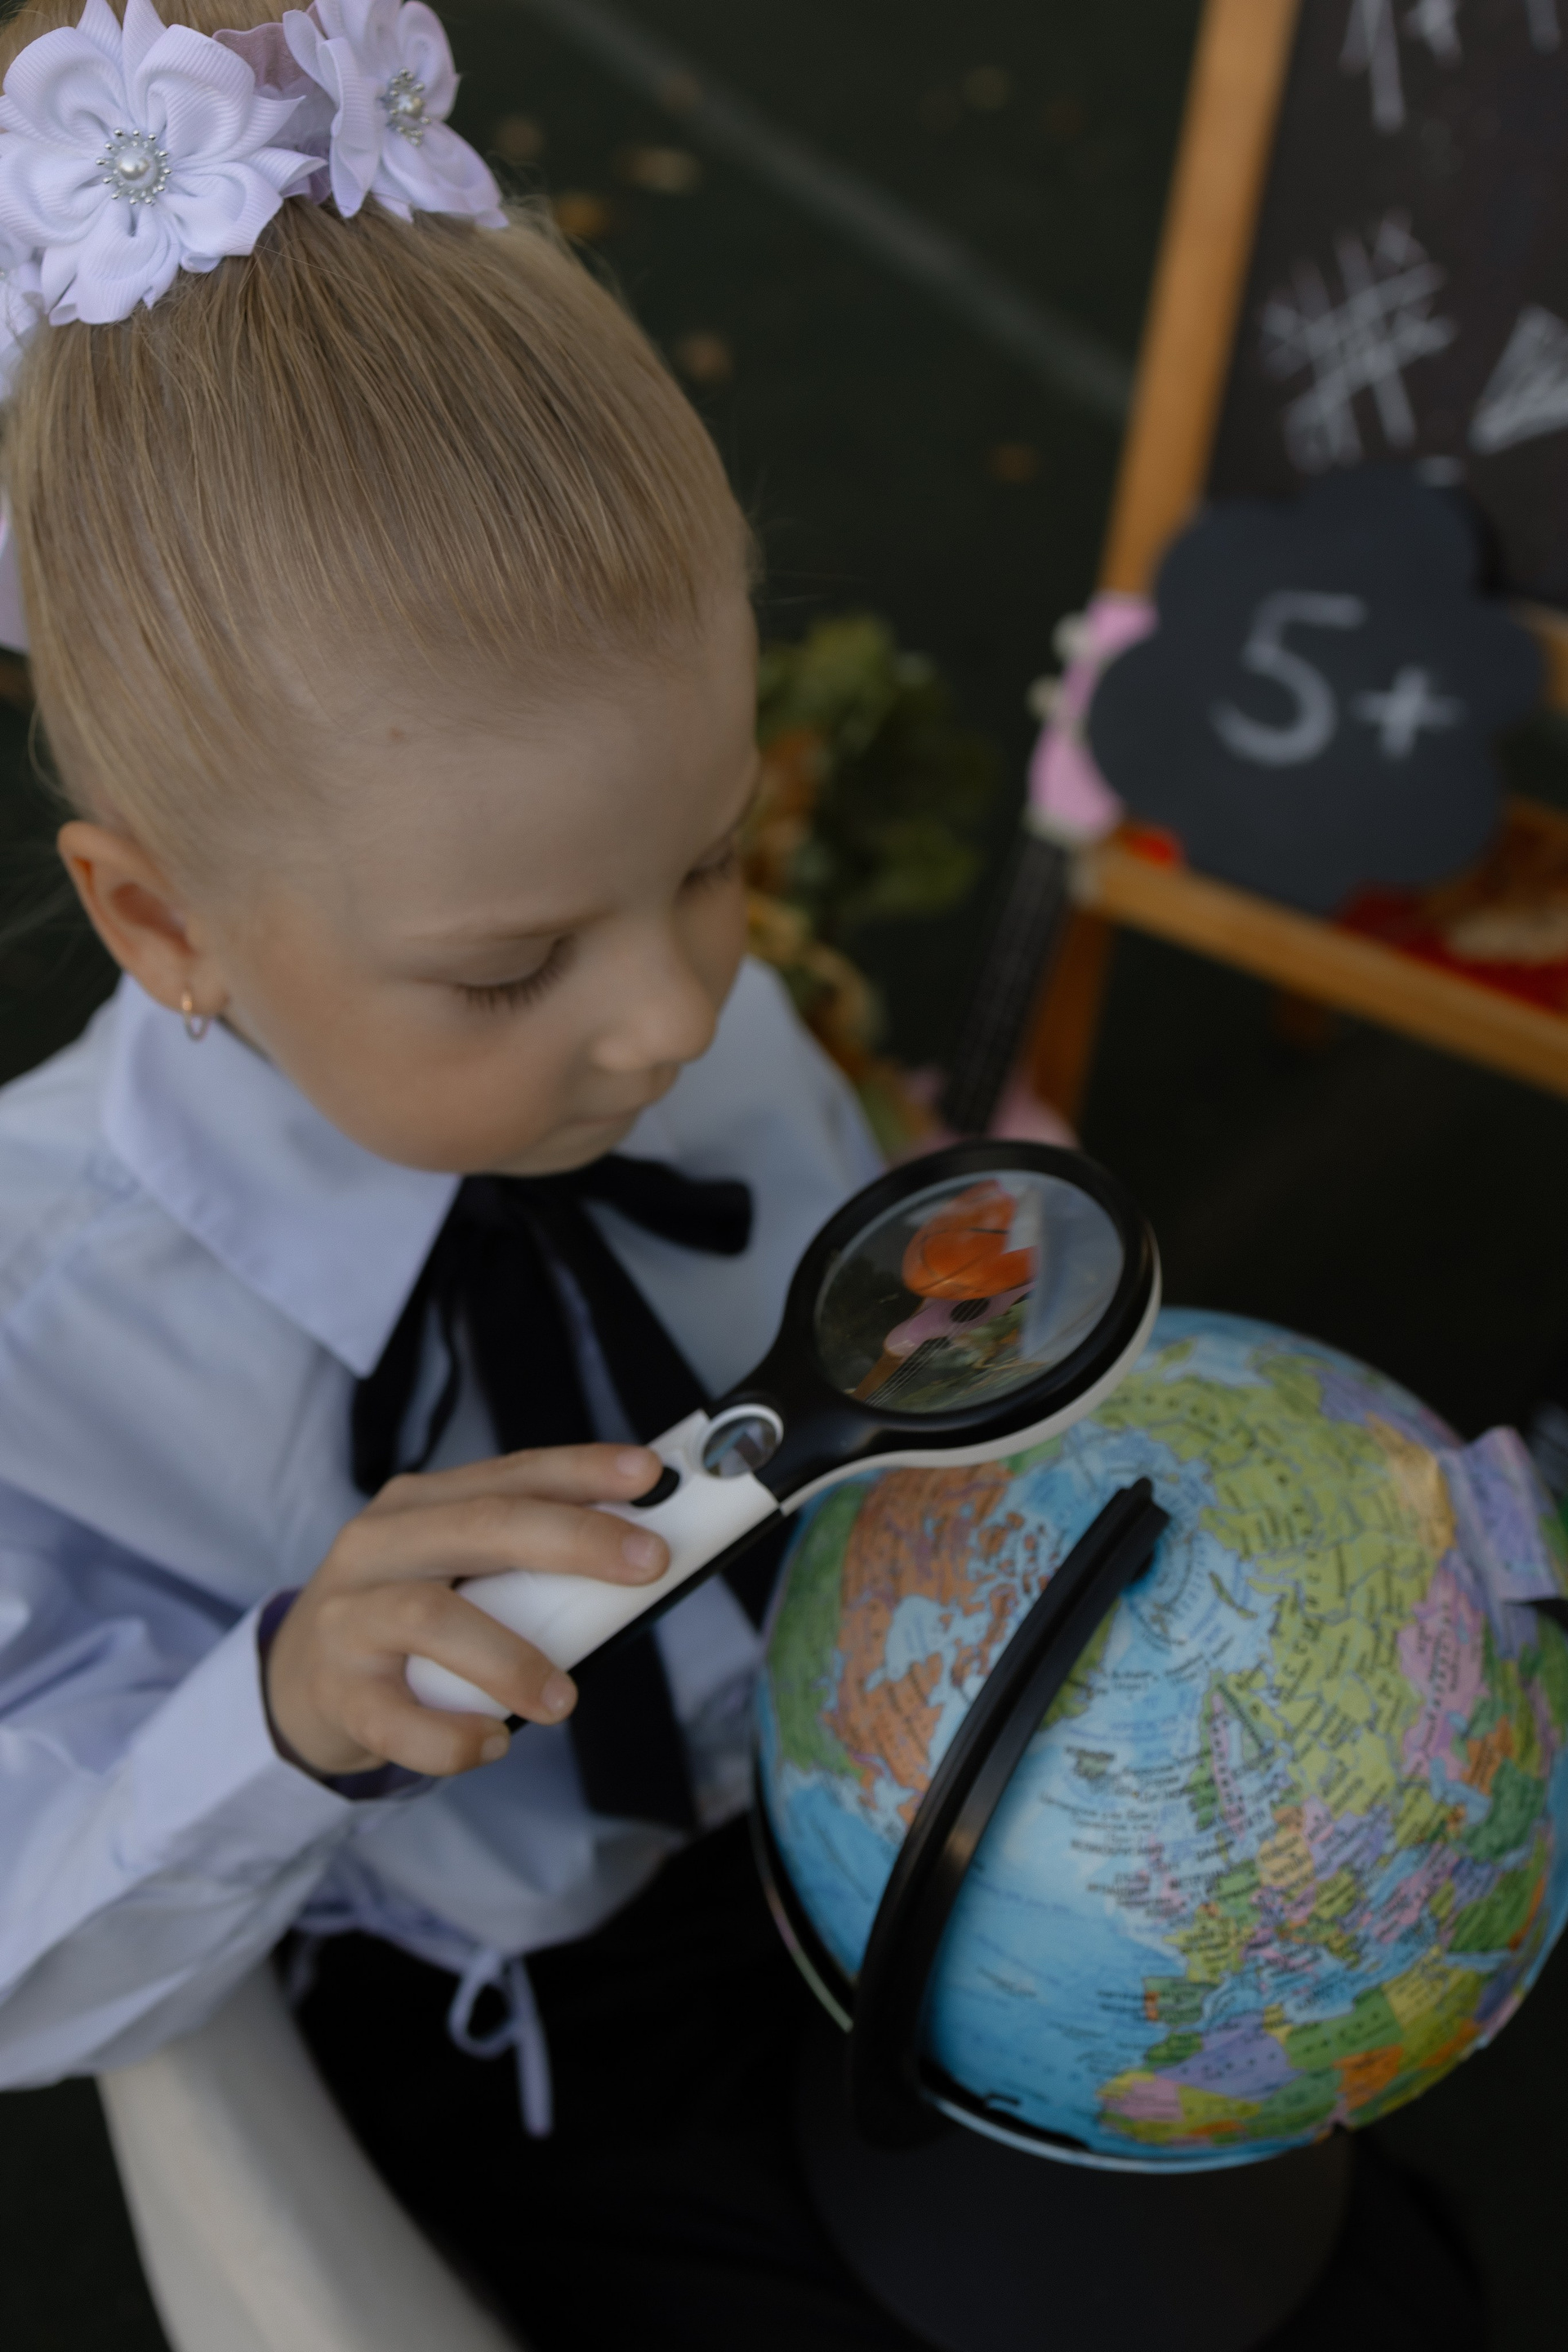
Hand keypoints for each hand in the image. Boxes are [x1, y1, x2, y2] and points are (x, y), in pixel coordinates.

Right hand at [264, 1445, 669, 1779]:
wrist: (296, 1682)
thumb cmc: (401, 1617)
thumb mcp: (452, 1567)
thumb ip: (521, 1562)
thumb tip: (634, 1561)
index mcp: (420, 1504)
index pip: (512, 1473)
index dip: (584, 1470)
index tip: (650, 1474)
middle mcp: (379, 1544)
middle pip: (484, 1524)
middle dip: (575, 1539)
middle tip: (650, 1564)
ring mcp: (350, 1617)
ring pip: (433, 1616)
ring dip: (511, 1658)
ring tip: (563, 1700)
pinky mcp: (337, 1691)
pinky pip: (396, 1718)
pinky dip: (452, 1736)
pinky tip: (491, 1742)